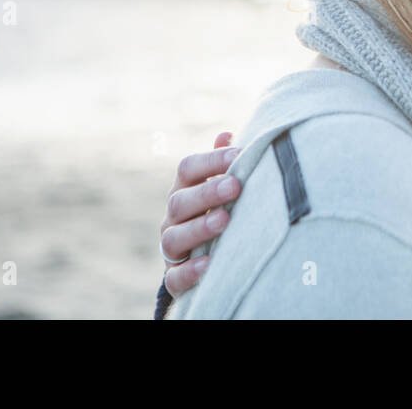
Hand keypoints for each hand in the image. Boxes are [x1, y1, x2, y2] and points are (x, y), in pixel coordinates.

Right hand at [159, 131, 241, 297]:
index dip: (211, 160)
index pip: (188, 169)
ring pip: (174, 237)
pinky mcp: (174, 278)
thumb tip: (226, 134)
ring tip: (224, 221)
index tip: (240, 153)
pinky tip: (209, 264)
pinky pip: (175, 276)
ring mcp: (172, 248)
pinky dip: (190, 271)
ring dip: (199, 228)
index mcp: (185, 190)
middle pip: (180, 201)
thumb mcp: (222, 186)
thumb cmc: (219, 211)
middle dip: (207, 193)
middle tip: (235, 186)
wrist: (206, 260)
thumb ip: (223, 163)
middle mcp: (174, 217)